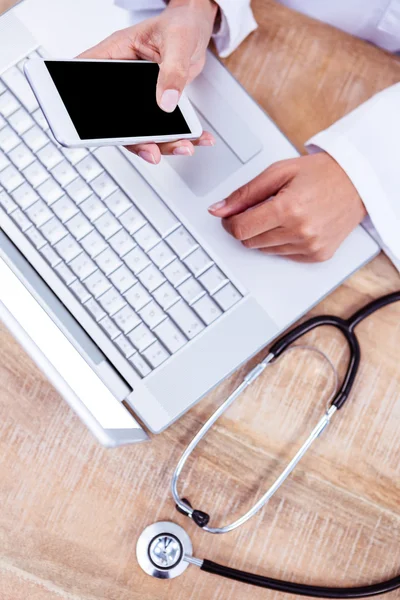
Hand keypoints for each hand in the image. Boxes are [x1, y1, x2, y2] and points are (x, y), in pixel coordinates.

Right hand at [79, 0, 216, 163]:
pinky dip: (181, 135)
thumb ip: (172, 72)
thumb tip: (166, 100)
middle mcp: (123, 79)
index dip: (84, 110)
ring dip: (163, 143)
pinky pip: (163, 127)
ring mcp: (138, 95)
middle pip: (117, 119)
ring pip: (141, 129)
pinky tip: (195, 139)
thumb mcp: (177, 41)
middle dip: (136, 140)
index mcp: (115, 55)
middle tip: (152, 152)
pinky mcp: (156, 104)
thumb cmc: (180, 23)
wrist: (197, 27)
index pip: (89, 82)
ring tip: (183, 146)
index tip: (93, 132)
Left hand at [208, 152, 366, 261]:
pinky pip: (284, 255)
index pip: (241, 229)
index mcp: (288, 208)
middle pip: (250, 242)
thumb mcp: (278, 172)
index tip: (230, 216)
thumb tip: (218, 209)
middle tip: (260, 209)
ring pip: (265, 250)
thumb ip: (244, 193)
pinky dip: (282, 242)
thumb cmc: (320, 174)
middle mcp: (300, 231)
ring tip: (282, 213)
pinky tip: (294, 224)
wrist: (357, 182)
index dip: (229, 222)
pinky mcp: (317, 256)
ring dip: (265, 234)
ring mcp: (310, 247)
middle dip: (247, 226)